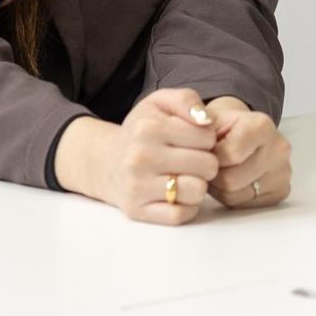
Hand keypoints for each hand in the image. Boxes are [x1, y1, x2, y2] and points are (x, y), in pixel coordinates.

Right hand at [55, 87, 219, 224]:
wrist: (107, 162)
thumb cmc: (142, 130)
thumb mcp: (160, 102)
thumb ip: (186, 100)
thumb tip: (206, 121)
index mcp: (148, 128)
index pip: (207, 136)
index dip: (208, 138)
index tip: (195, 140)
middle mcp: (139, 157)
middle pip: (208, 165)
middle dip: (207, 162)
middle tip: (193, 160)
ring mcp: (137, 187)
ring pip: (197, 191)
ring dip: (198, 186)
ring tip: (187, 176)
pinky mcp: (137, 210)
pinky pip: (180, 215)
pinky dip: (186, 207)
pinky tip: (178, 195)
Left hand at [204, 96, 292, 209]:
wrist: (242, 128)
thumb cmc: (224, 126)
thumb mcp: (208, 119)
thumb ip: (200, 129)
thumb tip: (199, 145)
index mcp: (262, 126)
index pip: (230, 156)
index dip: (210, 158)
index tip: (208, 150)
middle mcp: (279, 149)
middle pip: (231, 181)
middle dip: (214, 176)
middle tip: (213, 165)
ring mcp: (283, 172)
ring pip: (235, 197)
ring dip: (221, 188)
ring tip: (223, 171)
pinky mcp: (281, 191)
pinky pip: (245, 206)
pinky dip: (234, 197)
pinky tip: (236, 180)